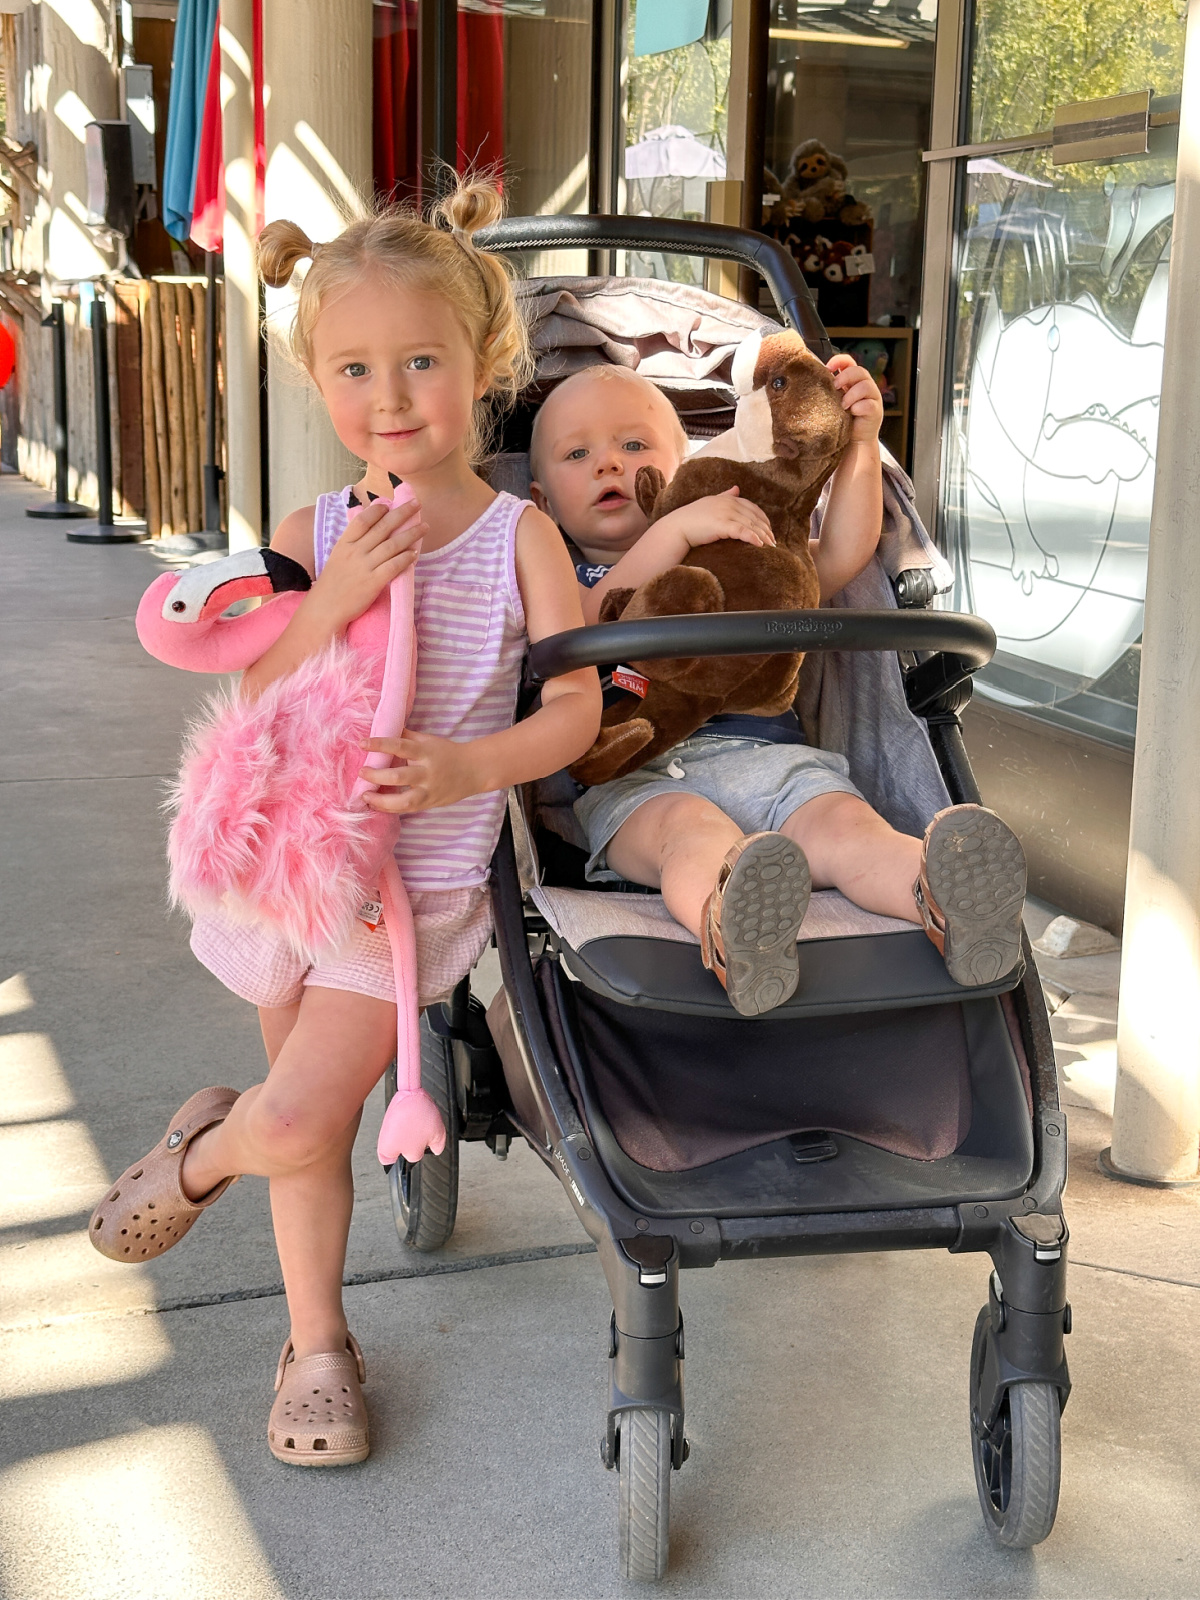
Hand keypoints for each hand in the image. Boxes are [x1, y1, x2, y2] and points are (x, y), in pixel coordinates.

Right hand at [310, 496, 426, 628]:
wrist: (325, 608)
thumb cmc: (333, 583)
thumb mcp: (338, 557)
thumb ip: (353, 543)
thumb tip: (371, 530)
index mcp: (345, 543)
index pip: (363, 520)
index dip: (377, 510)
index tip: (390, 504)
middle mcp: (355, 551)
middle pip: (382, 528)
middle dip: (402, 514)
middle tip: (416, 504)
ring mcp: (364, 566)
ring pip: (392, 545)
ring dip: (411, 534)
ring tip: (424, 527)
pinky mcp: (373, 582)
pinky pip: (394, 566)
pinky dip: (406, 558)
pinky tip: (415, 553)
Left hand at [360, 731, 484, 813]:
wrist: (474, 770)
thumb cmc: (447, 752)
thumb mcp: (428, 740)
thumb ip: (406, 736)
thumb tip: (382, 726)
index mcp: (425, 751)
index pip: (400, 746)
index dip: (380, 744)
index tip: (362, 743)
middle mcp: (427, 772)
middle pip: (399, 776)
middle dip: (377, 775)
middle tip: (361, 772)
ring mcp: (429, 790)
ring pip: (404, 800)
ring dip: (382, 800)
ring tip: (366, 796)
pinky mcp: (429, 803)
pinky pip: (407, 809)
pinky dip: (390, 808)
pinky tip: (376, 805)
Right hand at [655, 487, 774, 550]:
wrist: (676, 527)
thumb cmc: (692, 518)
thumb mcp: (711, 502)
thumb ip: (725, 495)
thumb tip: (737, 488)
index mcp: (728, 499)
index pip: (752, 508)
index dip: (763, 519)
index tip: (769, 529)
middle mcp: (729, 504)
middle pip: (754, 517)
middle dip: (766, 529)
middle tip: (773, 541)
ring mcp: (726, 514)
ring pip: (751, 525)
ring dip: (763, 536)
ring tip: (771, 546)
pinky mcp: (721, 525)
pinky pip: (742, 531)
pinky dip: (753, 537)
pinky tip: (760, 545)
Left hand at [828, 353, 883, 442]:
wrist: (853, 441)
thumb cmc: (841, 419)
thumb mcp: (833, 401)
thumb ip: (828, 390)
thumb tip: (810, 381)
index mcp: (853, 380)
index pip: (849, 362)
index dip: (840, 361)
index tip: (828, 367)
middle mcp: (865, 385)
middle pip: (859, 371)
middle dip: (845, 377)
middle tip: (835, 387)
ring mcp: (872, 397)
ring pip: (866, 386)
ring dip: (852, 394)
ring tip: (843, 405)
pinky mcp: (876, 411)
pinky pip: (869, 404)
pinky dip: (859, 407)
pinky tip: (852, 412)